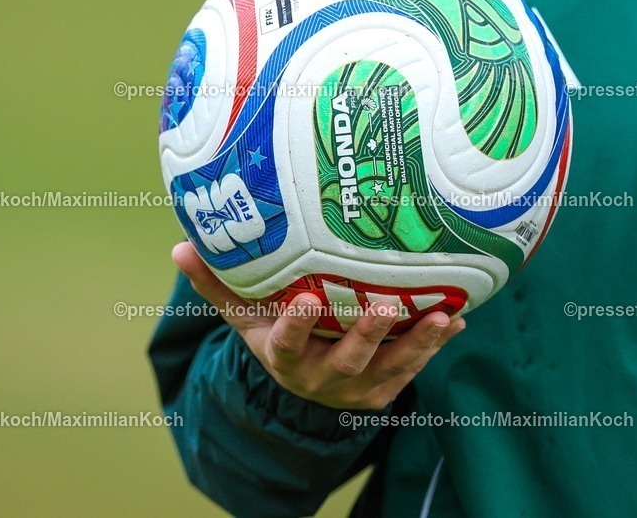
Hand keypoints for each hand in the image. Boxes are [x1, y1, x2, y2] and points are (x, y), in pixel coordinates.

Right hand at [172, 242, 465, 409]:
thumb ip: (218, 284)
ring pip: (391, 366)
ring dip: (418, 342)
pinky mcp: (386, 390)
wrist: (305, 382)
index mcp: (283, 356)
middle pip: (346, 359)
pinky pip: (414, 367)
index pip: (284, 343)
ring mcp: (357, 387)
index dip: (294, 326)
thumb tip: (179, 245)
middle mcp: (320, 377)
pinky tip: (457, 317)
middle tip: (388, 304)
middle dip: (368, 334)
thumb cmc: (274, 333)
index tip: (303, 300)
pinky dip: (435, 344)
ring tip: (443, 315)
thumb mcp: (245, 315)